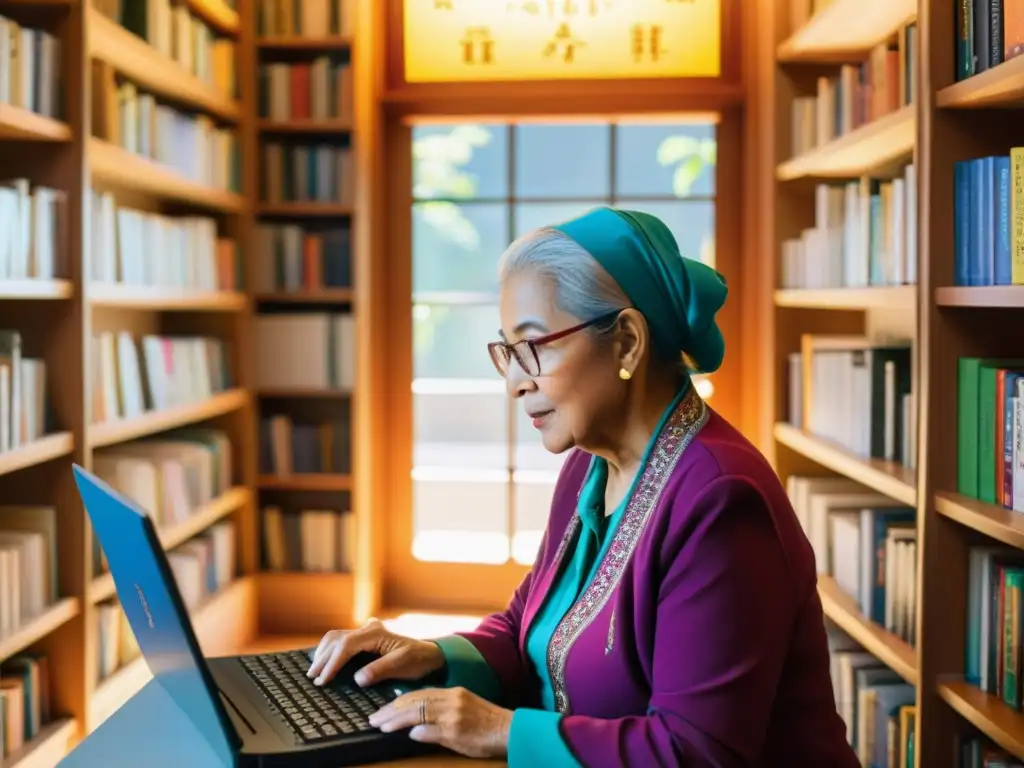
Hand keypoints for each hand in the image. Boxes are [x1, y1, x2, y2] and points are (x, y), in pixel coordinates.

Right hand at [307, 618, 444, 686]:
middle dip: (323, 658)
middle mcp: (368, 629)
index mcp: (376, 633)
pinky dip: (329, 650)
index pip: (346, 645)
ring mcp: (366, 632)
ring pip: (336, 637)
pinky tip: (324, 660)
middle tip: (313, 677)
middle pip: (337, 639)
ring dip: (323, 652)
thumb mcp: (402, 665)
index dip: (333, 663)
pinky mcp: (365, 639)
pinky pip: (341, 640)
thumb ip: (380, 670)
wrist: (429, 655)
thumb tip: (357, 678)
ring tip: (314, 670)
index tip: (323, 679)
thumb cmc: (417, 659)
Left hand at [368, 687, 511, 759]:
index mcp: (451, 693)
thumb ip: (439, 713)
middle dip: (390, 710)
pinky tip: (409, 735)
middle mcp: (451, 700)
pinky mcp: (457, 732)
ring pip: (418, 712)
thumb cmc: (485, 722)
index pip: (418, 694)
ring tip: (381, 726)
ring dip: (397, 720)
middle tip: (373, 719)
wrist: (508, 730)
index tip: (382, 711)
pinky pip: (433, 730)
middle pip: (414, 701)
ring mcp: (453, 715)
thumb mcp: (461, 709)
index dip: (397, 702)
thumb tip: (414, 726)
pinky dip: (419, 733)